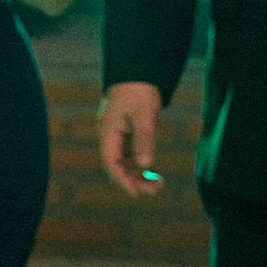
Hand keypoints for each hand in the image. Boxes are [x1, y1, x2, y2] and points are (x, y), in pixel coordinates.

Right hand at [99, 81, 165, 195]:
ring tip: (158, 185)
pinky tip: (153, 173)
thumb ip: (144, 140)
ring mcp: (118, 136)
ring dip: (138, 175)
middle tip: (155, 189)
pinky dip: (141, 166)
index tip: (136, 192)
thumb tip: (145, 165)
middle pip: (117, 166)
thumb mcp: (144, 116)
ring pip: (125, 163)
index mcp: (108, 133)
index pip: (111, 162)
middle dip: (133, 180)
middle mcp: (110, 137)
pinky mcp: (127, 134)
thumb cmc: (138, 92)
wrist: (138, 74)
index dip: (121, 179)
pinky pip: (131, 156)